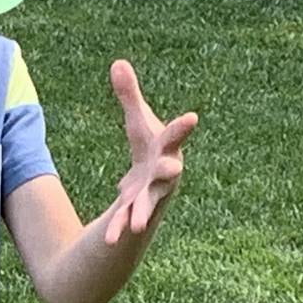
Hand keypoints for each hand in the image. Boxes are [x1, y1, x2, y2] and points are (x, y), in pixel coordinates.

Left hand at [105, 59, 197, 245]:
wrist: (152, 183)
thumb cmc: (149, 148)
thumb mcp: (137, 122)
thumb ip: (129, 96)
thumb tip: (117, 62)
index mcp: (166, 148)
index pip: (175, 134)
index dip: (182, 126)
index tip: (192, 117)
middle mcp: (164, 172)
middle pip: (168, 171)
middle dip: (169, 170)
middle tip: (174, 169)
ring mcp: (152, 193)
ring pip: (147, 203)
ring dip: (141, 213)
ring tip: (135, 226)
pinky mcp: (137, 209)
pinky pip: (127, 219)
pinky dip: (119, 228)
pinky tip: (110, 240)